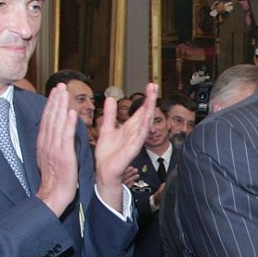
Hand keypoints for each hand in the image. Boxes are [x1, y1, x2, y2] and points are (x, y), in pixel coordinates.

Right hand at [34, 86, 79, 215]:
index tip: (56, 91)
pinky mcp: (63, 155)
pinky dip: (68, 124)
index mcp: (44, 143)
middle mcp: (47, 143)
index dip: (51, 104)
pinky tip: (71, 112)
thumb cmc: (56, 177)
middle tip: (60, 85)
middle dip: (55, 99)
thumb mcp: (51, 156)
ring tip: (64, 92)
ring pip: (57, 123)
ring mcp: (54, 148)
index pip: (47, 119)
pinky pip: (66, 136)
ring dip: (60, 106)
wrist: (54, 194)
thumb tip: (56, 131)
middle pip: (50, 117)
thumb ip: (53, 142)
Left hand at [93, 80, 156, 206]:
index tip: (150, 86)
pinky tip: (147, 116)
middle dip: (150, 99)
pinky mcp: (133, 149)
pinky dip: (144, 125)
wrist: (103, 171)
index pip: (140, 111)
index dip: (145, 99)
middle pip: (146, 113)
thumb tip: (110, 99)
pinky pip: (141, 135)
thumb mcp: (106, 129)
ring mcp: (136, 140)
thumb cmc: (107, 154)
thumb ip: (110, 115)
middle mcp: (135, 133)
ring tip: (153, 95)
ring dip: (150, 108)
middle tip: (154, 85)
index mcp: (129, 128)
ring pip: (146, 121)